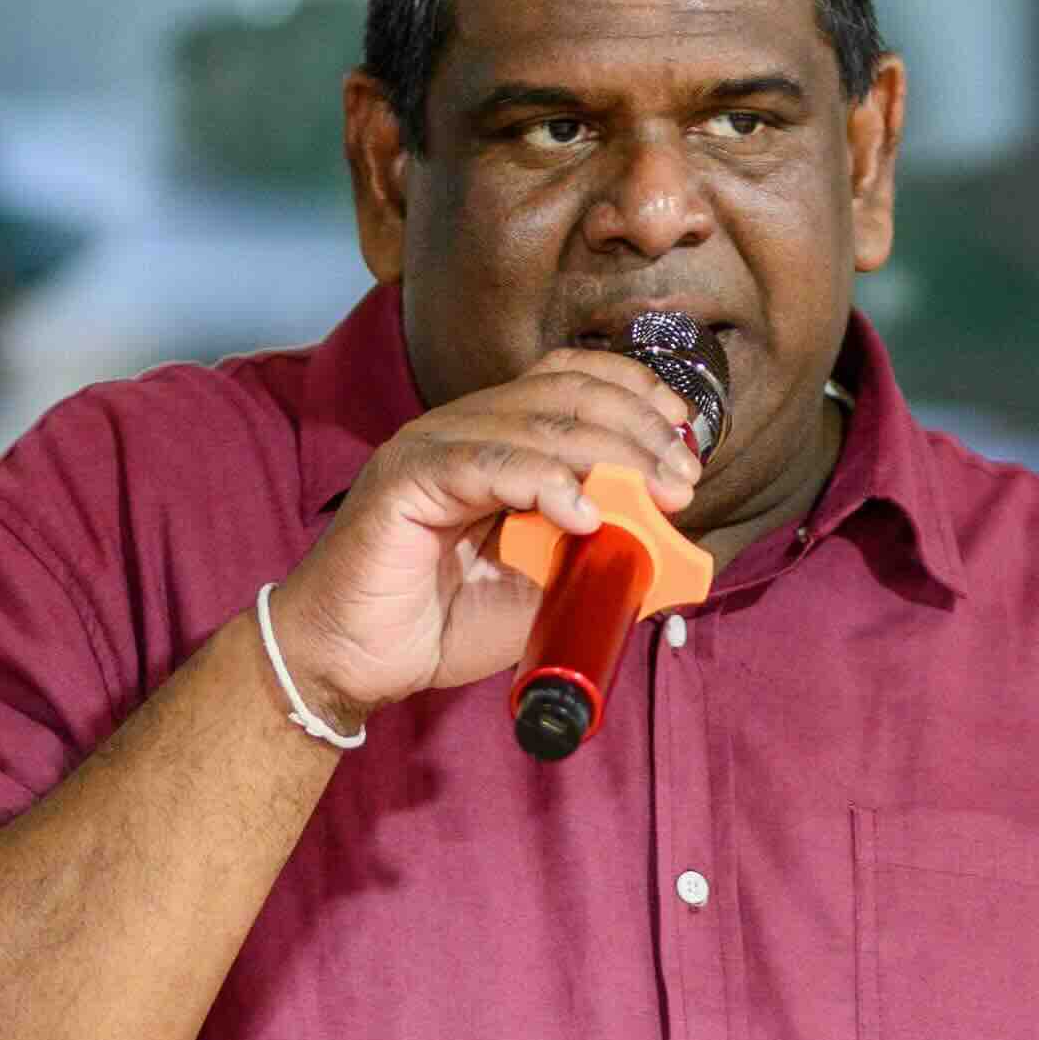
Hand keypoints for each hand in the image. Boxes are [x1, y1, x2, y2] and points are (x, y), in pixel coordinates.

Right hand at [269, 348, 706, 725]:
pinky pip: (486, 464)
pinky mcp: (406, 480)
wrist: (353, 661)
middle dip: (639, 430)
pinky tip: (582, 515)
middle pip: (566, 393)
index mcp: (495, 438)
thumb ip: (596, 558)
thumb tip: (669, 547)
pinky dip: (543, 483)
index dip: (635, 394)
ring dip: (609, 456)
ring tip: (654, 498)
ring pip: (535, 423)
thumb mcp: (542, 588)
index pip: (571, 379)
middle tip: (682, 478)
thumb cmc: (440, 622)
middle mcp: (462, 427)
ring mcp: (431, 447)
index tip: (685, 437)